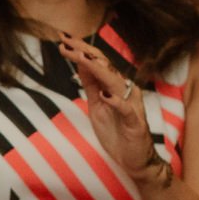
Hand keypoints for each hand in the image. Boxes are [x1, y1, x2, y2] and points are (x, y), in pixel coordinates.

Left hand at [63, 35, 167, 185]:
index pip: (98, 61)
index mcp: (116, 85)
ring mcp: (132, 105)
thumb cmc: (116, 132)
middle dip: (84, 52)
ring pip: (115, 81)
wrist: (134, 160)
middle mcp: (126, 90)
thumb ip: (91, 84)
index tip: (63, 39)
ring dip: (97, 69)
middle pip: (105, 65)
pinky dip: (115, 101)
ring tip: (81, 58)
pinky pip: (126, 109)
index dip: (81, 49)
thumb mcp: (96, 105)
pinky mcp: (135, 122)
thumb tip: (79, 61)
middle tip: (66, 42)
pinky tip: (104, 95)